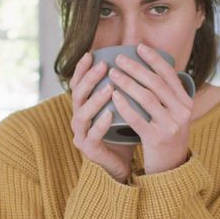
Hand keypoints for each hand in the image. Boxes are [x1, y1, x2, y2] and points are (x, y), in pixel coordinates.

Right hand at [70, 52, 134, 182]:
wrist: (123, 164)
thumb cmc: (124, 134)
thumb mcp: (124, 108)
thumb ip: (126, 91)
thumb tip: (141, 64)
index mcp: (85, 107)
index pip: (78, 84)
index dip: (82, 69)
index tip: (92, 54)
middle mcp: (79, 119)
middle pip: (77, 95)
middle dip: (90, 79)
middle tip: (104, 66)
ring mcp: (82, 135)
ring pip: (82, 114)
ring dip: (96, 99)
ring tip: (109, 87)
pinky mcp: (89, 149)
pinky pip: (93, 135)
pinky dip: (101, 124)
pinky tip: (110, 114)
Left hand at [109, 43, 193, 175]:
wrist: (171, 168)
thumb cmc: (167, 135)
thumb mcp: (175, 114)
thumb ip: (168, 95)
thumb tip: (152, 67)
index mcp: (186, 102)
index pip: (170, 74)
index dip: (154, 58)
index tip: (139, 47)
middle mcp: (182, 112)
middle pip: (156, 83)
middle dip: (136, 68)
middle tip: (118, 59)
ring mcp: (170, 126)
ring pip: (147, 98)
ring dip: (128, 82)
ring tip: (112, 74)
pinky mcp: (156, 139)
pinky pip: (137, 118)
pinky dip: (125, 105)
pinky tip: (113, 95)